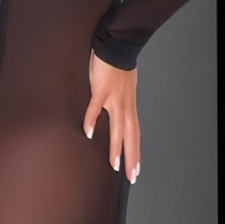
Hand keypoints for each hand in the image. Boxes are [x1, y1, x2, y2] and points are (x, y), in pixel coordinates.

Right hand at [83, 50, 141, 182]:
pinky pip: (95, 108)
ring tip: (114, 163)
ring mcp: (114, 98)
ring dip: (115, 146)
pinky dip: (92, 120)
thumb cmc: (118, 67)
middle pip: (130, 136)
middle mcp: (124, 106)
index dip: (135, 153)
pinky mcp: (102, 89)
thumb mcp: (123, 91)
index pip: (134, 135)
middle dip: (131, 157)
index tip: (136, 170)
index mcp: (128, 107)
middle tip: (131, 176)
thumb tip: (114, 117)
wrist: (117, 46)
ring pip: (117, 127)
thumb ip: (119, 105)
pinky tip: (89, 133)